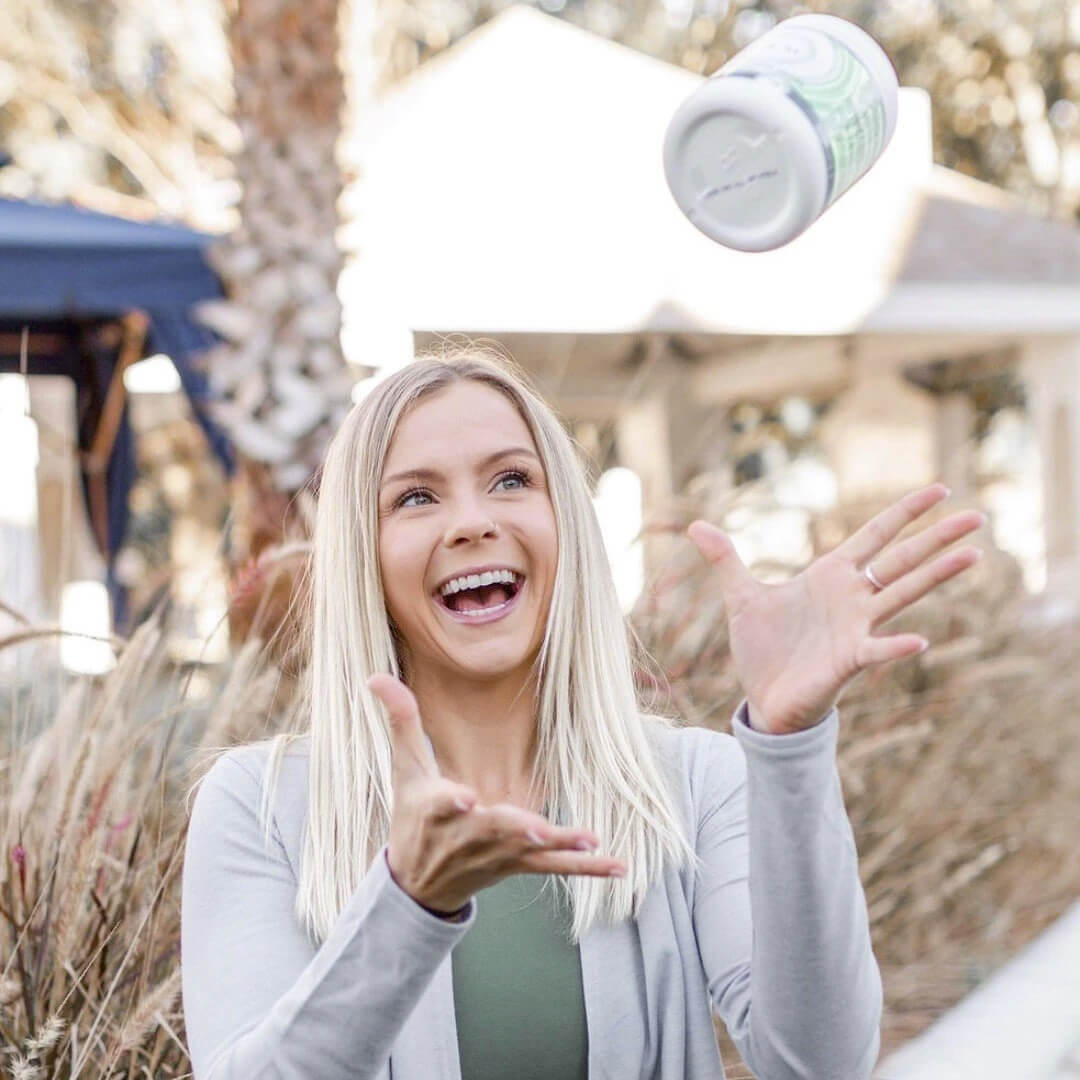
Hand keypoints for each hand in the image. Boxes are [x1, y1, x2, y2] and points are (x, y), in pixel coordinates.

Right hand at [366, 673, 626, 913]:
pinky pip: (556, 869)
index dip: (452, 803)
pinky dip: (587, 868)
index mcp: (436, 810)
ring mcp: (496, 855)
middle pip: (490, 832)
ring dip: (557, 845)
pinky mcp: (519, 867)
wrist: (417, 883)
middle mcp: (466, 837)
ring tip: (585, 839)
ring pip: (527, 851)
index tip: (464, 798)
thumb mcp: (404, 768)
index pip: (441, 805)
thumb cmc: (411, 815)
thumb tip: (375, 674)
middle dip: (512, 829)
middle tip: (535, 828)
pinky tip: (619, 866)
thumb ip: (400, 719)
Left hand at [686, 483, 985, 734]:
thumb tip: (695, 525)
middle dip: (937, 537)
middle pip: (901, 560)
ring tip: (972, 556)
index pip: (876, 535)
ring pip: (902, 595)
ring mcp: (855, 627)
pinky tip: (919, 640)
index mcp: (831, 575)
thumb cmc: (762, 649)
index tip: (940, 489)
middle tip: (978, 517)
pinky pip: (877, 650)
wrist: (763, 698)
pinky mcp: (847, 660)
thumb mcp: (740, 596)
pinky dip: (895, 646)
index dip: (904, 512)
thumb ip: (724, 559)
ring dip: (936, 577)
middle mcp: (852, 597)